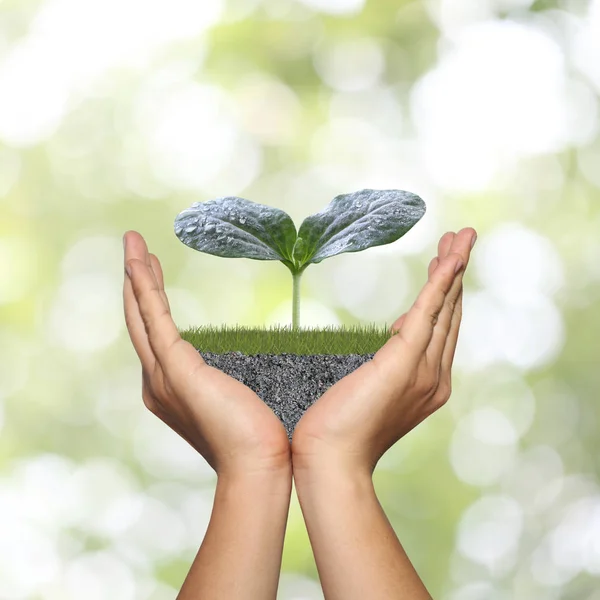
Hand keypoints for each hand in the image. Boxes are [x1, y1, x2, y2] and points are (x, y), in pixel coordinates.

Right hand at [123, 230, 290, 478]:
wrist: (258, 464)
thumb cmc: (256, 437)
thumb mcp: (237, 397)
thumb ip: (231, 380)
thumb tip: (247, 368)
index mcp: (172, 388)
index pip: (156, 334)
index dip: (151, 301)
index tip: (153, 274)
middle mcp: (158, 381)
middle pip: (142, 320)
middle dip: (137, 282)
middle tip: (136, 250)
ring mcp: (163, 374)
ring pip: (142, 313)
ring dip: (137, 275)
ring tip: (133, 243)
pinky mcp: (176, 367)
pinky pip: (154, 316)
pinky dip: (144, 285)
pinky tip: (139, 260)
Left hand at [290, 227, 476, 476]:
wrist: (331, 460)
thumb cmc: (338, 428)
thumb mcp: (366, 385)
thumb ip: (384, 360)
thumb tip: (391, 332)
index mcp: (426, 383)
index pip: (440, 328)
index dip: (445, 293)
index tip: (444, 265)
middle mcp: (434, 376)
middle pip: (449, 313)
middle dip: (454, 273)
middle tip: (460, 240)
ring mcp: (424, 371)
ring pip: (444, 308)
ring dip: (453, 268)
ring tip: (462, 237)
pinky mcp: (405, 363)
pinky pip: (429, 313)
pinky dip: (441, 283)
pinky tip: (450, 259)